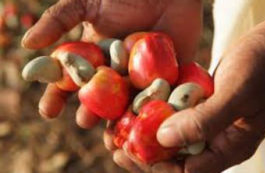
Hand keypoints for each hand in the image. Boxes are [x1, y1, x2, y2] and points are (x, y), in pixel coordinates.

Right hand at [21, 0, 201, 125]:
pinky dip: (150, 112)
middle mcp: (116, 69)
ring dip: (117, 121)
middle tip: (84, 121)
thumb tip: (26, 43)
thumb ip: (59, 20)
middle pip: (100, 96)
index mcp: (95, 56)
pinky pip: (157, 98)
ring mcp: (141, 75)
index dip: (58, 95)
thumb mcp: (87, 3)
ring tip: (110, 137)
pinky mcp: (166, 76)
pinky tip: (143, 128)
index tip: (48, 111)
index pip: (73, 79)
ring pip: (126, 103)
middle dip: (90, 110)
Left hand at [104, 20, 264, 172]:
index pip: (189, 170)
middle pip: (174, 157)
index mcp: (229, 146)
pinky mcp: (199, 105)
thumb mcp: (238, 93)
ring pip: (170, 137)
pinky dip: (153, 114)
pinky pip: (172, 115)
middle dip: (144, 154)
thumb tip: (164, 139)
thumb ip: (205, 120)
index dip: (157, 166)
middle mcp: (215, 139)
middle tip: (116, 147)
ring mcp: (206, 122)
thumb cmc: (264, 67)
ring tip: (117, 131)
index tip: (130, 152)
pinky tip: (135, 108)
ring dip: (143, 135)